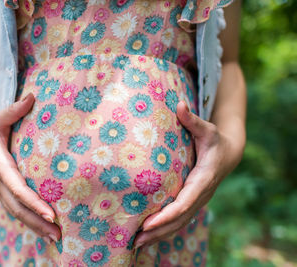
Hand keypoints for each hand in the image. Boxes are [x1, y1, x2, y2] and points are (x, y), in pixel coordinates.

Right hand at [0, 93, 60, 242]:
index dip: (34, 202)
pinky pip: (13, 209)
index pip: (18, 189)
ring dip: (34, 226)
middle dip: (38, 223)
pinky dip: (27, 221)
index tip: (51, 214)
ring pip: (15, 212)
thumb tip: (33, 96)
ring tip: (55, 239)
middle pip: (18, 208)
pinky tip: (41, 229)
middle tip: (58, 235)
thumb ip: (14, 110)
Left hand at [134, 101, 243, 247]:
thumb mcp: (206, 129)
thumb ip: (192, 120)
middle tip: (136, 240)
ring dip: (159, 235)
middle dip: (158, 230)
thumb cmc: (214, 140)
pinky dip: (164, 230)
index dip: (167, 214)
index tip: (149, 222)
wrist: (229, 154)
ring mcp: (197, 201)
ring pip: (179, 224)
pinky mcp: (193, 202)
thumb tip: (180, 104)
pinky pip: (179, 220)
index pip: (184, 202)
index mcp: (203, 179)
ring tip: (136, 244)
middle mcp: (201, 195)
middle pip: (179, 219)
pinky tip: (148, 237)